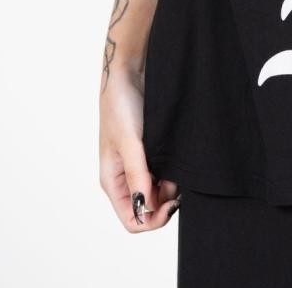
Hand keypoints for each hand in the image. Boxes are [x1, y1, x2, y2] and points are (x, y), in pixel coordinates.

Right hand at [99, 68, 180, 231]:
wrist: (129, 71)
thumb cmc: (120, 105)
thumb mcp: (129, 141)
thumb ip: (137, 175)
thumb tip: (145, 207)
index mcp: (112, 181)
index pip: (132, 219)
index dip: (152, 219)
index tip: (171, 204)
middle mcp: (125, 177)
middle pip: (148, 207)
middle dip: (165, 200)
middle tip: (177, 180)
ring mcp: (139, 164)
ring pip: (158, 191)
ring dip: (170, 185)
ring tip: (177, 166)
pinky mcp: (151, 151)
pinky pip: (164, 172)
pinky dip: (173, 171)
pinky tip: (178, 160)